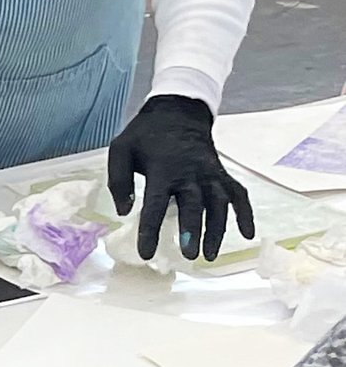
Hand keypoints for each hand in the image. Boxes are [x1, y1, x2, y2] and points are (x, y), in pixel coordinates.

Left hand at [107, 94, 255, 261]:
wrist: (177, 111)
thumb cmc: (145, 135)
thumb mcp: (121, 150)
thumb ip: (118, 181)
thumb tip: (123, 212)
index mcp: (162, 169)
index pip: (155, 204)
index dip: (150, 230)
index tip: (146, 253)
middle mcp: (190, 173)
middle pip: (195, 205)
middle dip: (194, 230)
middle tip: (190, 255)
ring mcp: (210, 173)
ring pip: (219, 204)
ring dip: (218, 230)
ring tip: (210, 255)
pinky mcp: (221, 173)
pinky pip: (238, 194)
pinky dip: (245, 213)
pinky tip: (247, 234)